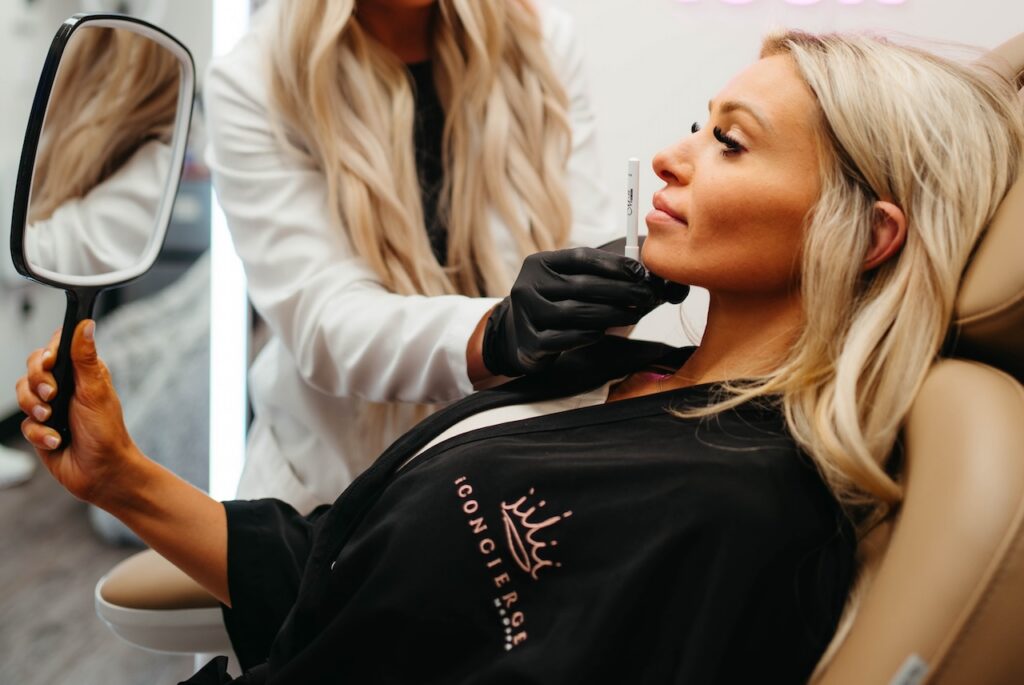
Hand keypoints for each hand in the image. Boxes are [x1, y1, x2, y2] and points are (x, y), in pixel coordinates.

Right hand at [16, 320, 137, 504]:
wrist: (101, 472)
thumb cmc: (106, 432)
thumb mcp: (96, 391)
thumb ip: (85, 358)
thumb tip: (86, 324)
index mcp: (82, 373)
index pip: (54, 348)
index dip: (46, 353)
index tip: (49, 362)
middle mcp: (65, 387)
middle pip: (32, 369)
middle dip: (37, 382)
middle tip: (53, 396)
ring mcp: (51, 408)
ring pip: (23, 395)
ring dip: (36, 409)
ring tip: (53, 419)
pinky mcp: (41, 429)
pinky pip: (25, 424)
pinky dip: (40, 433)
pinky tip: (56, 440)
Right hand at [482, 247, 685, 375]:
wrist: (515, 334)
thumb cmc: (553, 303)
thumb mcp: (566, 282)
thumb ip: (595, 276)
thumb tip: (642, 275)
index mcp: (539, 263)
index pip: (581, 258)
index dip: (613, 264)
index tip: (641, 271)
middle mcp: (528, 285)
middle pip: (581, 286)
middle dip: (620, 291)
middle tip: (646, 296)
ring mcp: (526, 315)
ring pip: (575, 313)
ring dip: (610, 314)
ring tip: (634, 315)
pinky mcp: (530, 343)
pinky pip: (565, 338)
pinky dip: (588, 335)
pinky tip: (604, 332)